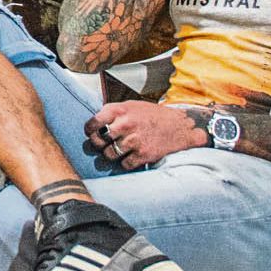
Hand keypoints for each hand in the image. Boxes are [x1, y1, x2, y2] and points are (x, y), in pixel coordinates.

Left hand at [85, 100, 208, 169]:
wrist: (180, 125)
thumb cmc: (152, 115)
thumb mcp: (130, 106)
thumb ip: (112, 113)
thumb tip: (93, 125)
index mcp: (119, 110)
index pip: (93, 123)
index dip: (90, 130)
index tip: (91, 134)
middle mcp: (125, 124)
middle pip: (98, 141)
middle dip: (99, 144)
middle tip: (103, 144)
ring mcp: (135, 140)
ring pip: (109, 155)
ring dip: (112, 155)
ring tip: (118, 150)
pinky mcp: (144, 154)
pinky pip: (124, 164)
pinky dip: (126, 162)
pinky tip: (131, 156)